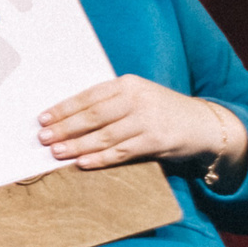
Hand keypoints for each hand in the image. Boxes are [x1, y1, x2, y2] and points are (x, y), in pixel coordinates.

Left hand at [38, 75, 247, 181]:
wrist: (205, 123)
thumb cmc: (162, 110)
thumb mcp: (138, 97)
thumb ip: (109, 104)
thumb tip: (68, 120)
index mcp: (128, 84)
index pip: (88, 96)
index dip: (63, 108)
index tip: (42, 119)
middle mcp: (136, 98)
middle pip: (92, 116)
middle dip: (64, 128)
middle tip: (43, 138)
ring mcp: (147, 120)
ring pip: (104, 135)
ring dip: (77, 145)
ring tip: (56, 152)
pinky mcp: (156, 140)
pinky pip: (121, 152)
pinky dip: (100, 158)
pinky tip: (82, 163)